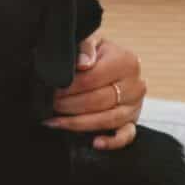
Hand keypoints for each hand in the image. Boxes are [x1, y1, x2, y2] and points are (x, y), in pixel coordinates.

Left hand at [44, 35, 146, 149]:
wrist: (109, 63)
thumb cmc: (96, 54)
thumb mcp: (90, 41)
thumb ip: (86, 46)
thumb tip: (83, 63)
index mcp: (127, 62)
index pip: (93, 79)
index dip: (68, 87)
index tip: (50, 91)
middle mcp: (136, 85)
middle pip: (98, 101)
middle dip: (69, 105)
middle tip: (49, 105)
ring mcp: (135, 105)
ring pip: (108, 120)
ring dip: (78, 123)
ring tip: (56, 122)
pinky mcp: (132, 121)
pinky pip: (126, 136)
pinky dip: (111, 141)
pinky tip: (94, 143)